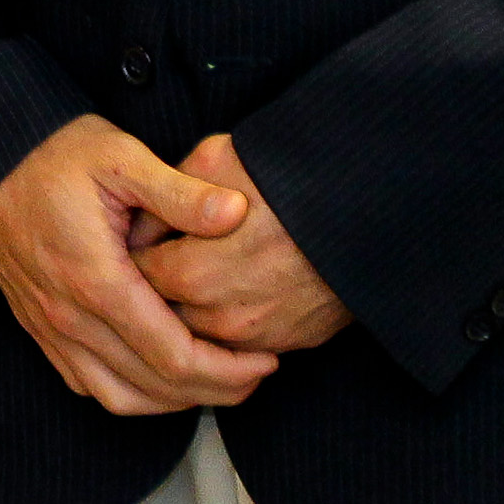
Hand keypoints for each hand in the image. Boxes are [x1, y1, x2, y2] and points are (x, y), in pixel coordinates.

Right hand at [0, 116, 277, 415]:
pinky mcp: (37, 326)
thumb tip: (237, 213)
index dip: (228, 370)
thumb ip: (180, 191)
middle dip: (216, 391)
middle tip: (257, 374)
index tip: (266, 361)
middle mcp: (69, 315)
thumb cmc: (53, 152)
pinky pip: (87, 384)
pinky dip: (130, 393)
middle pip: (154, 386)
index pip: (173, 357)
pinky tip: (158, 374)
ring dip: (174, 401)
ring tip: (216, 381)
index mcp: (96, 280)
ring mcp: (49, 326)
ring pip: (119, 397)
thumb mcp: (121, 155)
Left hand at [137, 134, 351, 353]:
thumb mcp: (217, 160)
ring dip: (190, 308)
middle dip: (154, 285)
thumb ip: (167, 194)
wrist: (373, 207)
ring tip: (196, 267)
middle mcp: (221, 317)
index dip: (131, 251)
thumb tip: (138, 218)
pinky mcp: (292, 343)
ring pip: (200, 334)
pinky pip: (243, 344)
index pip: (136, 276)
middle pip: (163, 311)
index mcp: (193, 274)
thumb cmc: (291, 175)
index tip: (131, 232)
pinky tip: (232, 286)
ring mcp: (259, 338)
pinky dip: (229, 322)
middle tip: (156, 252)